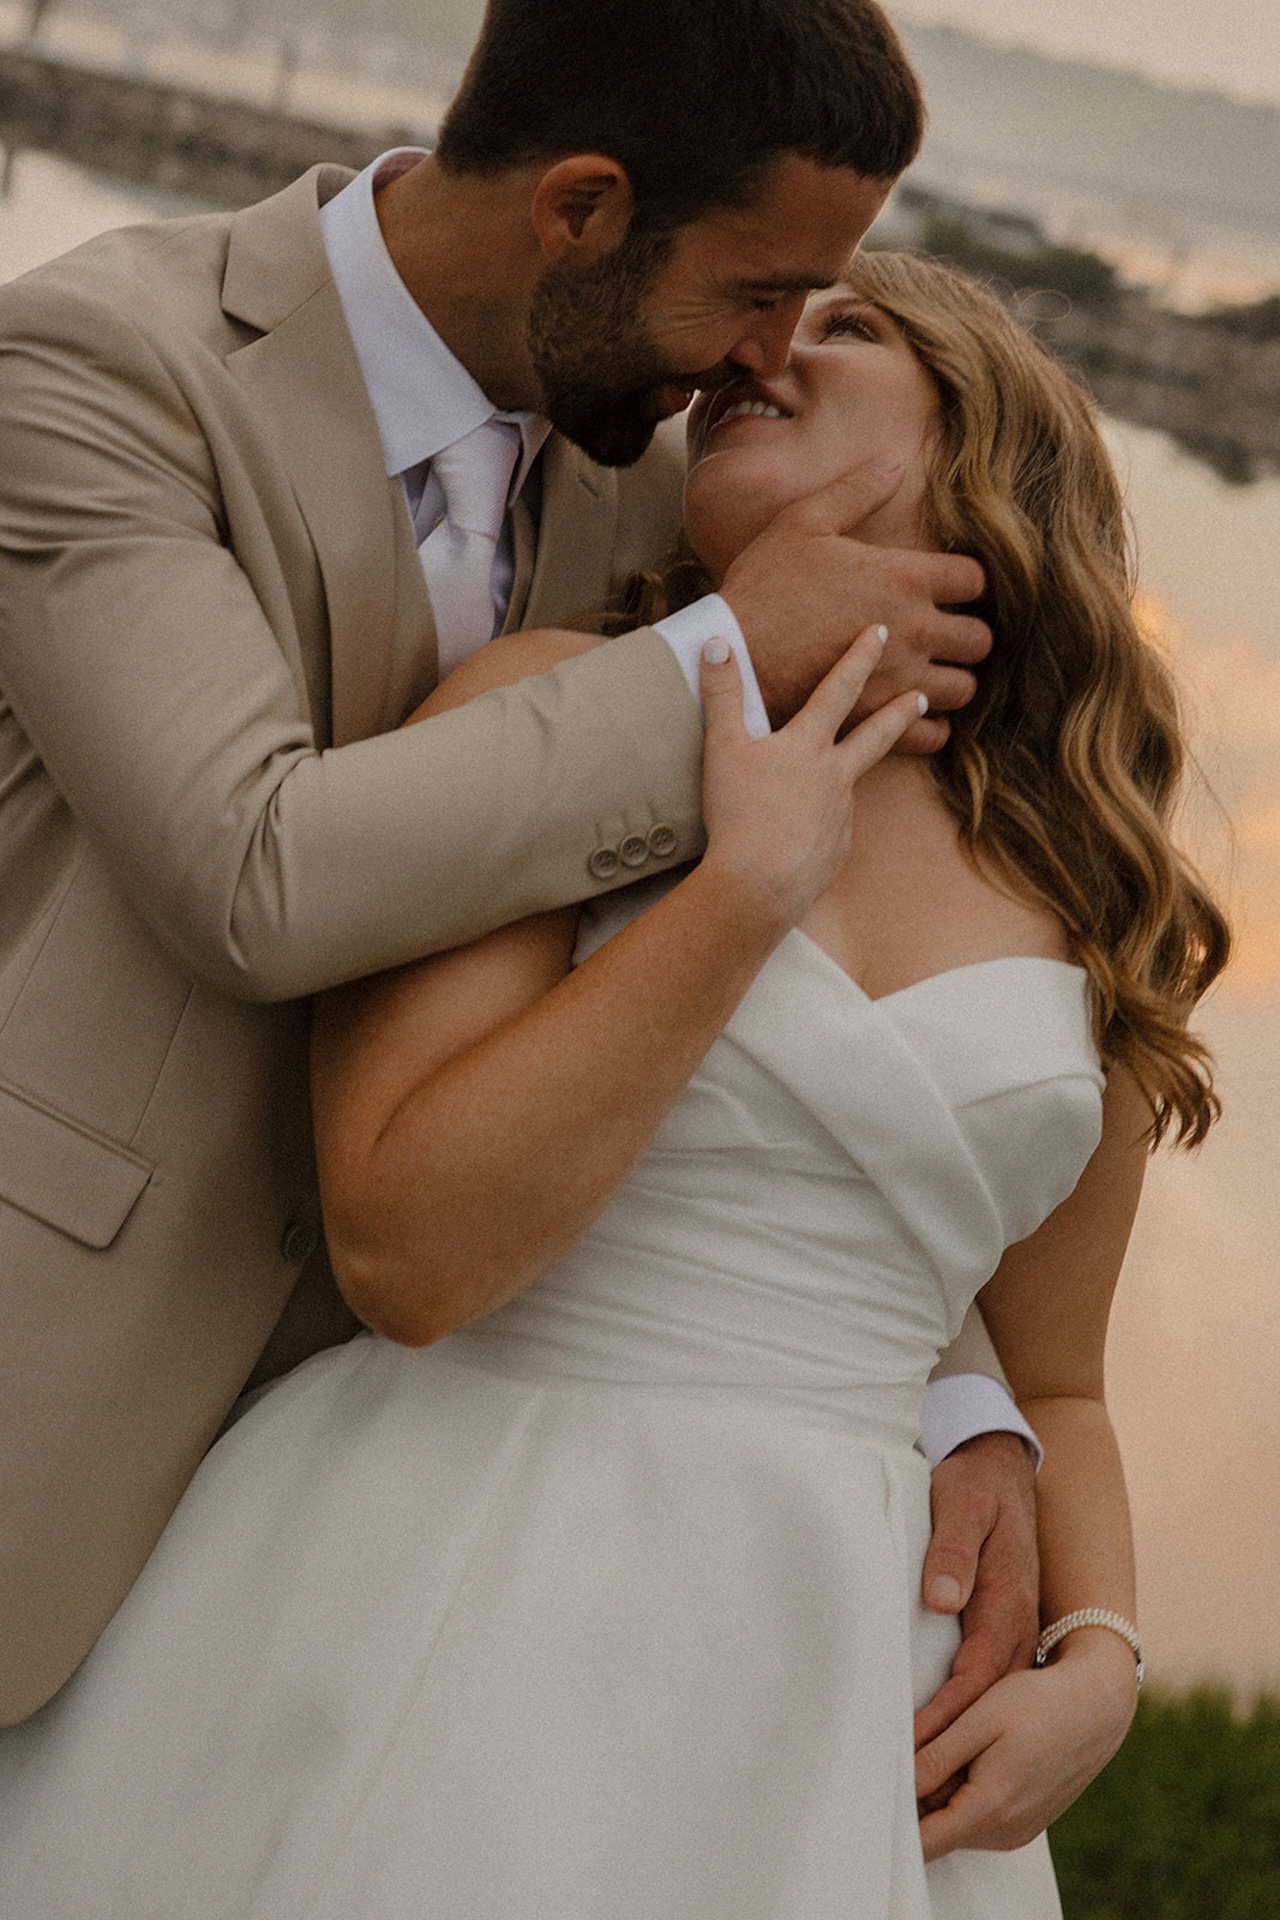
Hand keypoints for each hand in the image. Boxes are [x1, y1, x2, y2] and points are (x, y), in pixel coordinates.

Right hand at [698, 626, 922, 928]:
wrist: (759, 885)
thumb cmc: (738, 814)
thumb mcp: (722, 747)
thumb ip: (722, 695)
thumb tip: (716, 643)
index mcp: (809, 746)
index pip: (839, 689)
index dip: (859, 657)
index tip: (880, 632)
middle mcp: (835, 776)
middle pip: (876, 736)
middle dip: (899, 713)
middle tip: (922, 697)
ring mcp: (841, 815)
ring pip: (850, 785)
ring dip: (848, 775)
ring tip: (834, 777)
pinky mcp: (836, 850)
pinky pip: (831, 829)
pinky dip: (822, 824)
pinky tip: (801, 834)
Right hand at [718, 461, 990, 746]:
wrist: (733, 656)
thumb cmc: (764, 586)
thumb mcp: (803, 523)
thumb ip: (855, 491)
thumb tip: (895, 461)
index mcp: (905, 579)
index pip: (975, 580)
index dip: (965, 581)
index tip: (946, 586)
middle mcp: (914, 631)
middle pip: (980, 639)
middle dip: (967, 634)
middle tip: (945, 632)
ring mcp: (899, 681)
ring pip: (964, 688)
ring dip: (953, 679)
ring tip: (932, 672)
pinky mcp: (877, 719)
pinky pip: (933, 732)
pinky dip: (931, 725)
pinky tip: (913, 711)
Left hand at [913, 1431, 1038, 1770]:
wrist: (1001, 1464)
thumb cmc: (973, 1484)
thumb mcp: (960, 1504)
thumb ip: (951, 1549)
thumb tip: (943, 1600)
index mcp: (1006, 1602)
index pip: (975, 1677)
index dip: (944, 1719)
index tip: (912, 1754)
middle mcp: (1017, 1625)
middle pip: (988, 1703)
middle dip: (953, 1749)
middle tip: (914, 1791)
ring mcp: (1016, 1631)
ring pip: (992, 1701)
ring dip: (963, 1742)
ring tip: (926, 1785)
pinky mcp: (1006, 1630)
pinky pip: (991, 1686)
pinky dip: (970, 1720)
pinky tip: (946, 1746)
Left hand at [915, 1633, 1138, 1857]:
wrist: (1095, 1705)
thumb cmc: (1036, 1703)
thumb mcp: (979, 1719)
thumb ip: (936, 1757)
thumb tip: (896, 1787)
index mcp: (990, 1808)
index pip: (924, 1842)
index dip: (893, 1822)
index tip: (872, 1797)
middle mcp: (1004, 1832)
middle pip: (936, 1832)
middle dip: (916, 1799)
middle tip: (910, 1751)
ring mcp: (1017, 1831)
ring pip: (956, 1824)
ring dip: (942, 1794)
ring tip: (951, 1745)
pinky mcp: (1024, 1824)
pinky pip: (978, 1818)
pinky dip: (965, 1794)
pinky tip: (973, 1756)